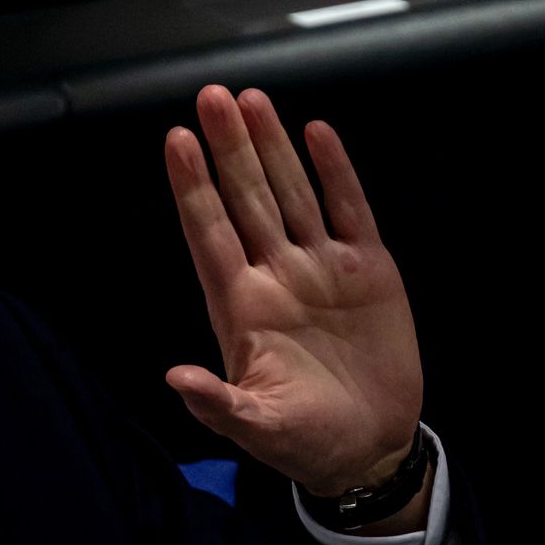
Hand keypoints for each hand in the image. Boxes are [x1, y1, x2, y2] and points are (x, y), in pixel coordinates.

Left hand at [164, 86, 422, 497]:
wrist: (369, 448)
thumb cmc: (304, 441)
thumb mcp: (257, 428)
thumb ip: (217, 404)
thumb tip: (175, 378)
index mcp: (242, 307)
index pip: (209, 234)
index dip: (194, 189)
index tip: (176, 141)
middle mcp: (276, 275)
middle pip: (246, 199)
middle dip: (230, 149)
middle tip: (211, 96)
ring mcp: (321, 267)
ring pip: (291, 193)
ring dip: (272, 148)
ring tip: (252, 100)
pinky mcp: (368, 268)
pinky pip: (349, 209)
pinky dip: (335, 173)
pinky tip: (317, 135)